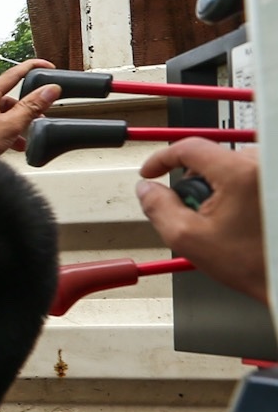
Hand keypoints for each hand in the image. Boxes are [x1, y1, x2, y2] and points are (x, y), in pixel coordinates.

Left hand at [0, 58, 61, 153]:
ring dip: (11, 126)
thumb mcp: (9, 125)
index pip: (12, 75)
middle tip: (36, 118)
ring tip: (21, 141)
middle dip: (23, 109)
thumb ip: (30, 107)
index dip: (31, 68)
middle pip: (4, 99)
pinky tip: (4, 147)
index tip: (45, 65)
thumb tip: (49, 90)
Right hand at [137, 142, 266, 301]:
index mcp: (239, 174)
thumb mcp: (188, 238)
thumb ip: (159, 207)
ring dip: (215, 185)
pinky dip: (233, 187)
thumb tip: (147, 189)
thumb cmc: (252, 263)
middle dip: (192, 180)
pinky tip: (235, 213)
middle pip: (210, 156)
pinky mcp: (275, 182)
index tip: (151, 172)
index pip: (190, 147)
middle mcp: (262, 166)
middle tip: (189, 208)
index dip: (162, 159)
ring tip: (217, 216)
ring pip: (229, 164)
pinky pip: (248, 171)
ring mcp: (272, 173)